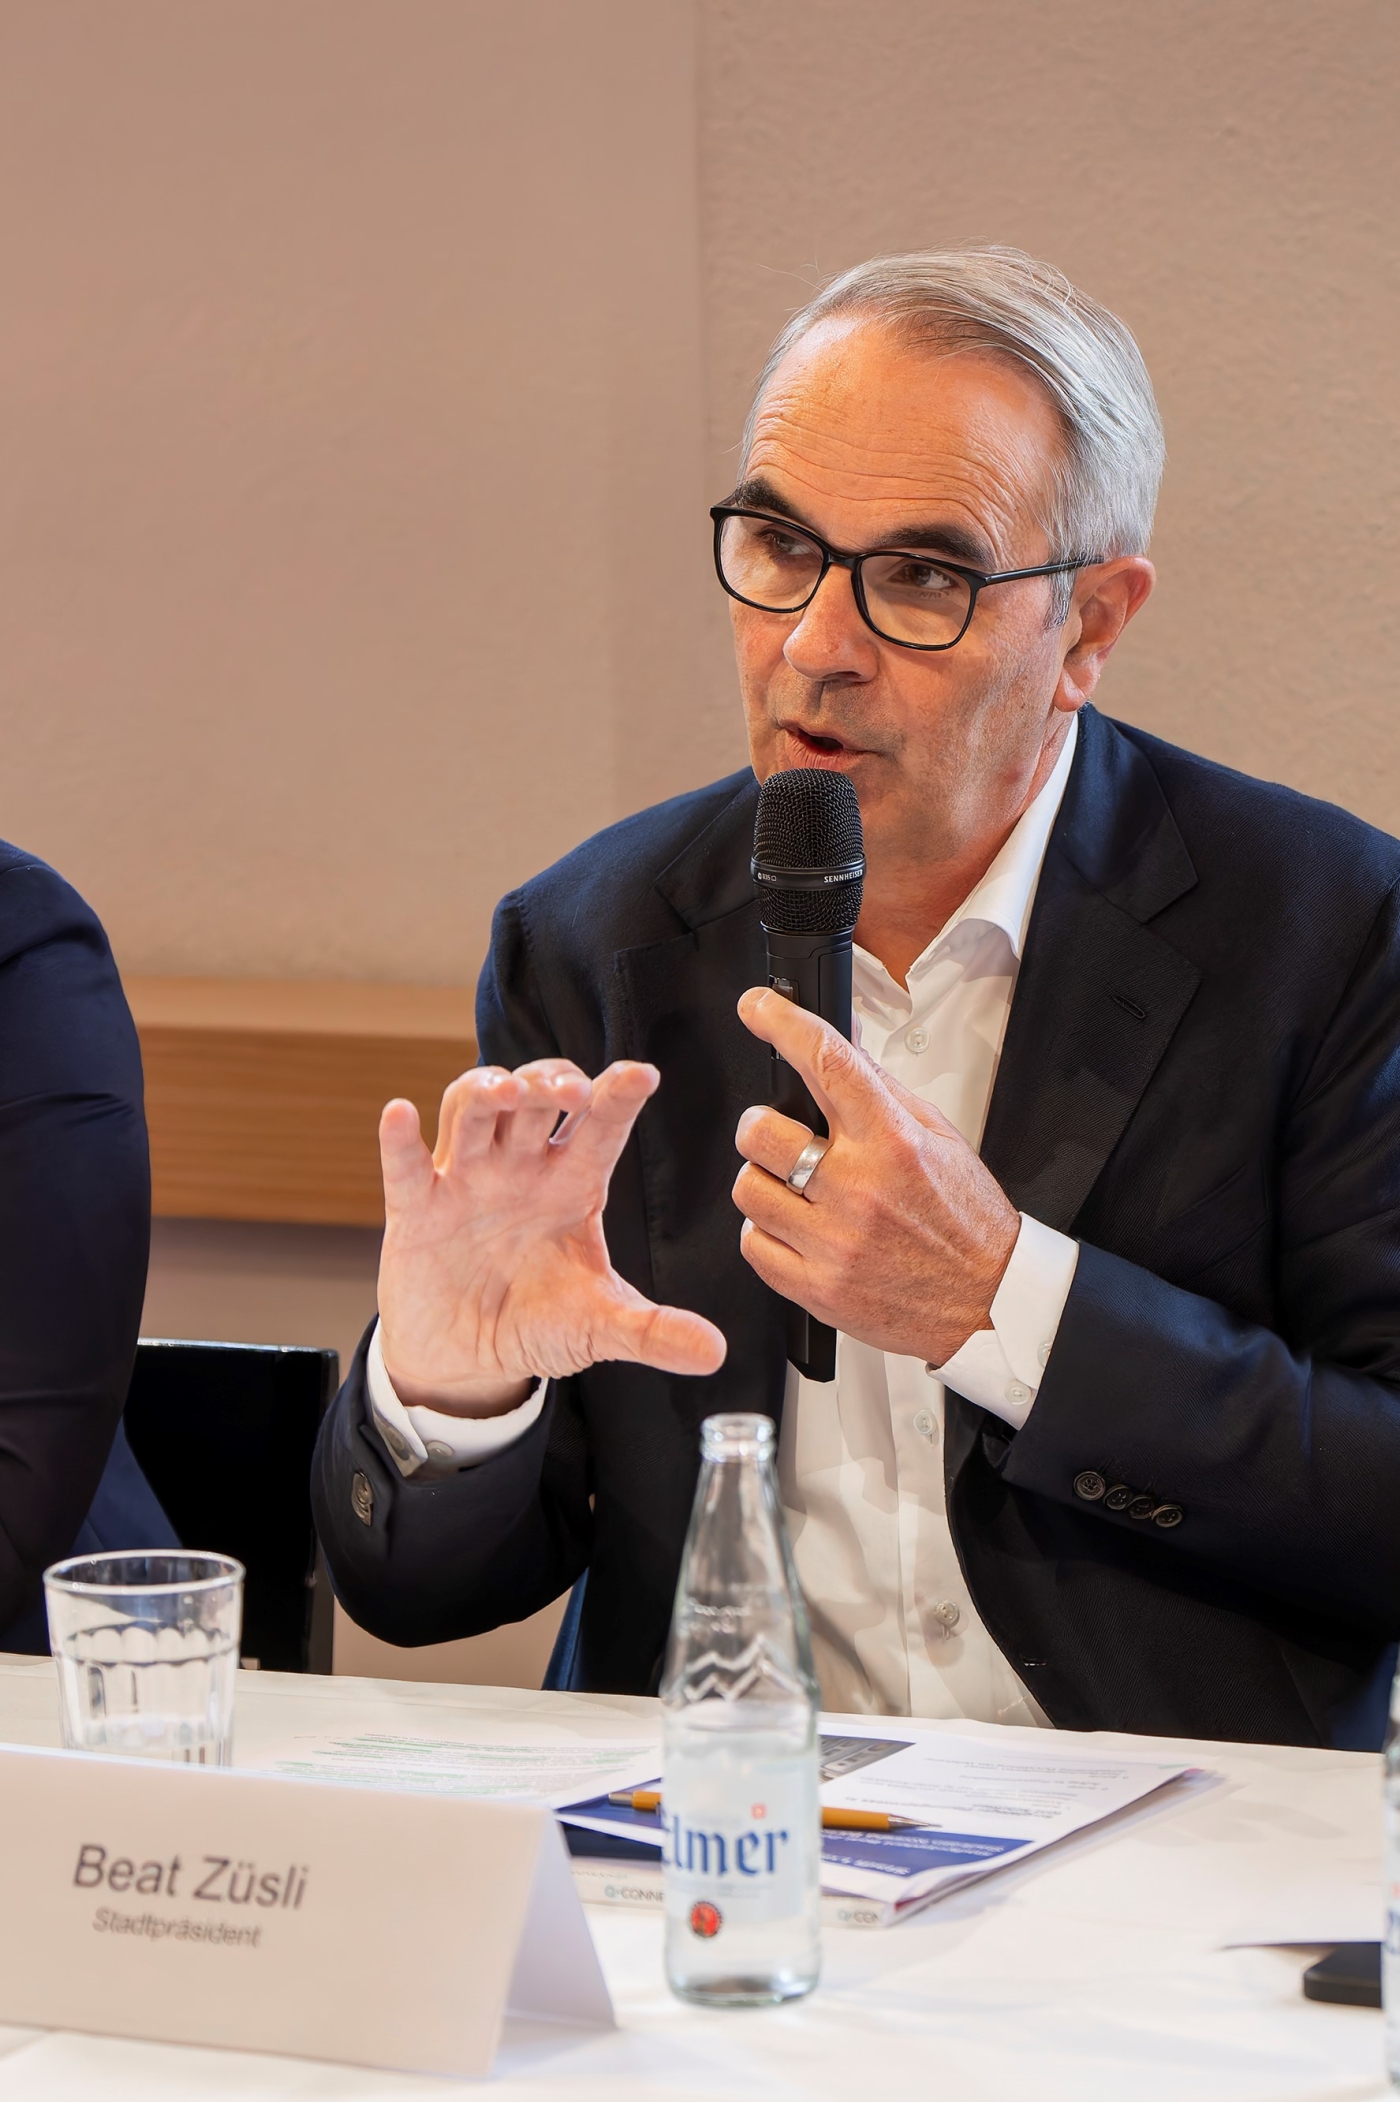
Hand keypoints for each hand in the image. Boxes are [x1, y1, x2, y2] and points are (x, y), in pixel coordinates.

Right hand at [377, 1057, 725, 1414]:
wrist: (467, 1357)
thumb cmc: (539, 1323)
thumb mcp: (599, 1328)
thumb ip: (653, 1333)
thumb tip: (716, 1354)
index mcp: (573, 1185)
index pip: (600, 1128)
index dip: (618, 1096)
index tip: (642, 1075)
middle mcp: (521, 1169)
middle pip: (536, 1099)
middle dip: (551, 1082)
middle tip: (571, 1089)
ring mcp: (466, 1181)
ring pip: (473, 1111)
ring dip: (486, 1092)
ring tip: (504, 1092)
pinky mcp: (416, 1209)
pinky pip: (406, 1165)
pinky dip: (400, 1140)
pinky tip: (400, 1113)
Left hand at [733, 989, 1019, 1365]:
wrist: (990, 1302)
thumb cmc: (968, 1222)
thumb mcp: (940, 1138)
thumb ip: (882, 1092)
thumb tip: (839, 1045)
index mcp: (894, 1143)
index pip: (827, 1063)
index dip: (782, 1024)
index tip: (757, 1008)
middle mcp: (860, 1190)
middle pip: (762, 1131)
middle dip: (762, 1124)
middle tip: (783, 1135)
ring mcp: (835, 1242)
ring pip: (748, 1188)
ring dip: (765, 1182)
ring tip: (797, 1190)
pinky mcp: (818, 1287)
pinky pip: (753, 1244)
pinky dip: (766, 1233)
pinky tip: (798, 1229)